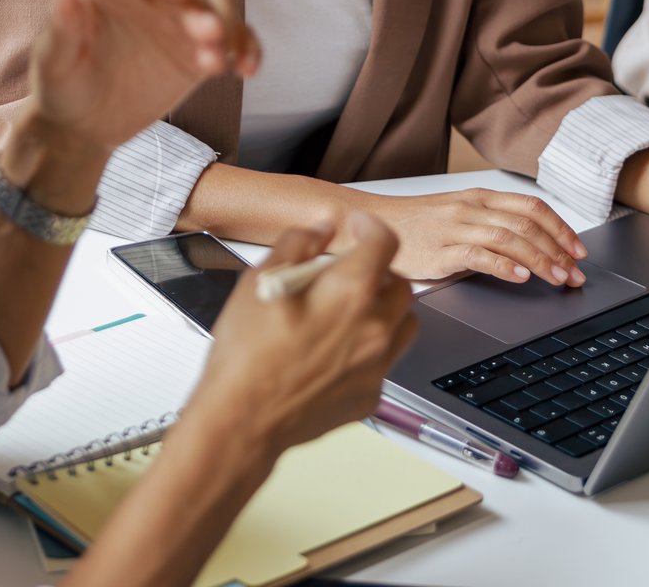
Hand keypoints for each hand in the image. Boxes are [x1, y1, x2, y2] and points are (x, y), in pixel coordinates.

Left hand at [25, 0, 260, 157]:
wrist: (83, 124)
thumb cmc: (61, 86)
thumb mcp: (53, 63)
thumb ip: (62, 31)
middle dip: (203, 10)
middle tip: (212, 35)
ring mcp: (178, 24)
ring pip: (217, 9)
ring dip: (230, 29)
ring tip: (226, 62)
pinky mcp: (198, 52)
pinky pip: (233, 40)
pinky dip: (246, 49)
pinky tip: (248, 69)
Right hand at [181, 215, 418, 459]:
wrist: (243, 421)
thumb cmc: (247, 358)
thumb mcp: (260, 282)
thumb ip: (296, 246)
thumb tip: (319, 231)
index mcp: (350, 293)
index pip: (384, 243)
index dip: (370, 227)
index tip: (358, 228)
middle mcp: (374, 328)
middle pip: (402, 286)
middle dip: (380, 271)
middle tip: (350, 272)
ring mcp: (376, 366)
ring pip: (405, 325)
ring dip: (386, 310)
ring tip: (352, 310)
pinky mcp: (369, 396)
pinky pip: (386, 363)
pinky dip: (372, 349)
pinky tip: (338, 351)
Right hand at [362, 187, 588, 286]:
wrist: (368, 223)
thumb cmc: (413, 225)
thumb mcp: (456, 214)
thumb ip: (489, 224)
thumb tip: (531, 246)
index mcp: (479, 197)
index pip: (531, 207)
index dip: (561, 228)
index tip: (579, 250)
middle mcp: (470, 208)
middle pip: (527, 224)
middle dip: (558, 250)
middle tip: (576, 273)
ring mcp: (455, 228)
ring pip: (509, 239)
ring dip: (540, 260)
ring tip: (558, 278)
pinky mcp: (439, 250)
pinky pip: (478, 255)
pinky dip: (504, 266)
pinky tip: (520, 278)